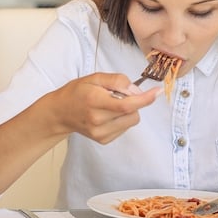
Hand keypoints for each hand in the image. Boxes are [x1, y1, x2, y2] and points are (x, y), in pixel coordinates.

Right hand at [46, 72, 161, 143]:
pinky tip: (107, 115)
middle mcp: (97, 119)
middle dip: (133, 102)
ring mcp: (100, 132)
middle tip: (117, 95)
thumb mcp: (93, 78)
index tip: (156, 92)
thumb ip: (116, 80)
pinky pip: (124, 128)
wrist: (60, 113)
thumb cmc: (77, 92)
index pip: (126, 104)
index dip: (144, 99)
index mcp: (94, 100)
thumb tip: (135, 90)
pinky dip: (121, 119)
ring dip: (128, 111)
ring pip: (131, 121)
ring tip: (110, 105)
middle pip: (132, 113)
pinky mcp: (103, 140)